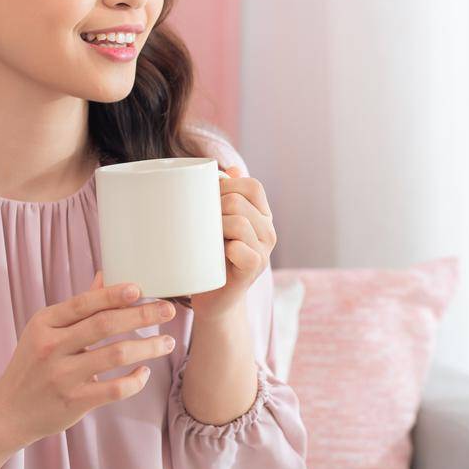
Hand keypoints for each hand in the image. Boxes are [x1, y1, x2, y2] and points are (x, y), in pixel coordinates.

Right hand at [0, 271, 178, 449]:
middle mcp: (52, 347)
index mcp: (45, 323)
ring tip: (168, 342)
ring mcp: (63, 376)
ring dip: (148, 346)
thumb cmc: (32, 364)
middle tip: (168, 310)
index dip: (113, 294)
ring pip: (116, 355)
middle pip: (105, 325)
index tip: (140, 289)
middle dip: (141, 315)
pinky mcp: (74, 402)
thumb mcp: (45, 331)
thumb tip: (104, 277)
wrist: (8, 412)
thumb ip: (77, 308)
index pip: (84, 303)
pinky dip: (135, 380)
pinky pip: (115, 389)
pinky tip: (145, 372)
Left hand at [187, 164, 276, 320]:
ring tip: (205, 238)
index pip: (252, 186)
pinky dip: (224, 248)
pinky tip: (215, 255)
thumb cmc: (212, 257)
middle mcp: (268, 231)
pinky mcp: (254, 269)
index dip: (227, 185)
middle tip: (200, 223)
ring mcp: (264, 251)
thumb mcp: (217, 224)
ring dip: (215, 227)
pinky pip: (240, 248)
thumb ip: (225, 196)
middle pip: (239, 201)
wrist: (214, 299)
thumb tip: (230, 169)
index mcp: (262, 215)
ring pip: (238, 222)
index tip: (207, 198)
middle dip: (213, 207)